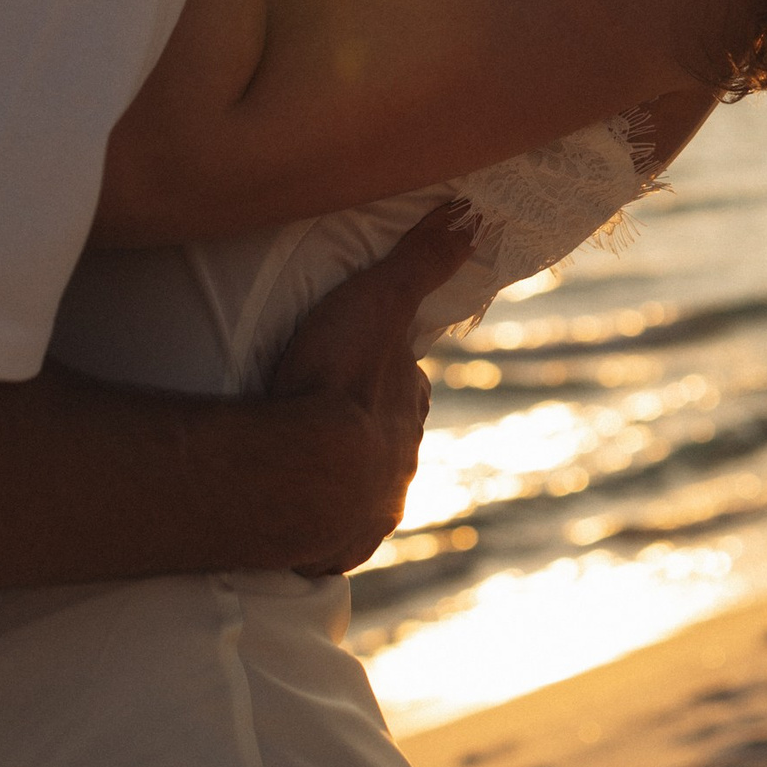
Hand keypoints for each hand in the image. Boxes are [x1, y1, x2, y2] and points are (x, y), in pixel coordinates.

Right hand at [263, 197, 475, 573]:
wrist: (300, 474)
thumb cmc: (340, 382)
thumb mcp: (379, 303)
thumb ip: (420, 262)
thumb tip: (471, 215)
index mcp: (406, 413)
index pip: (409, 390)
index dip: (393, 378)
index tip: (370, 369)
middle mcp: (396, 471)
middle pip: (387, 447)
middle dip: (367, 436)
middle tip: (326, 420)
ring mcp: (364, 516)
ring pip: (361, 499)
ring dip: (341, 488)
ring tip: (303, 475)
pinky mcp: (327, 551)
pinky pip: (325, 545)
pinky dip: (315, 536)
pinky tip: (295, 530)